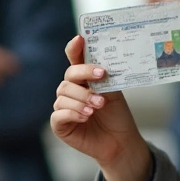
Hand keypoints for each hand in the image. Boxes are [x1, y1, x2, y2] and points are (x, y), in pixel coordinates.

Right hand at [50, 35, 151, 180]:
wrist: (121, 141)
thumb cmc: (116, 116)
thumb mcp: (113, 91)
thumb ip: (101, 76)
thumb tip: (95, 58)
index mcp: (83, 80)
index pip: (74, 59)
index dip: (74, 48)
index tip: (80, 39)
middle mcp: (71, 91)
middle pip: (68, 77)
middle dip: (83, 79)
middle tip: (100, 85)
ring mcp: (63, 107)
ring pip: (63, 96)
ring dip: (81, 99)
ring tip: (97, 107)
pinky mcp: (60, 125)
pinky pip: (58, 114)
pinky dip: (72, 113)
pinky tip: (86, 116)